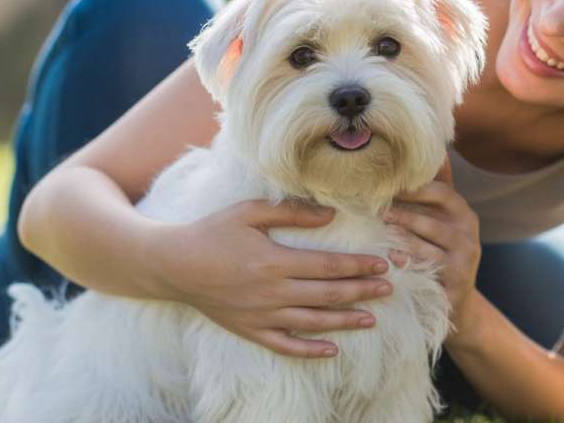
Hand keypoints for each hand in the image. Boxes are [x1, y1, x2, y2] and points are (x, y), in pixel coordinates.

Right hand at [152, 199, 393, 358]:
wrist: (174, 265)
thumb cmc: (213, 232)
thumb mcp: (249, 212)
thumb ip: (291, 211)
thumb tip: (330, 215)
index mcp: (273, 261)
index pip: (328, 266)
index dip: (358, 265)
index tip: (383, 263)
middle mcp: (271, 292)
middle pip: (327, 295)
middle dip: (362, 292)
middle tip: (389, 289)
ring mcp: (261, 315)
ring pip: (313, 322)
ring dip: (345, 321)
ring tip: (372, 318)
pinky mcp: (251, 330)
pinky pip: (285, 346)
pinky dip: (310, 351)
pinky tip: (332, 350)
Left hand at [381, 156, 481, 330]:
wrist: (457, 301)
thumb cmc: (442, 251)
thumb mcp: (443, 220)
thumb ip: (437, 188)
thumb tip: (434, 151)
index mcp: (464, 215)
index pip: (442, 193)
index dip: (416, 188)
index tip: (388, 184)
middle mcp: (468, 236)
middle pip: (433, 220)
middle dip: (404, 214)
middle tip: (378, 208)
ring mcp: (464, 261)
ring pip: (430, 246)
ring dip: (403, 237)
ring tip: (381, 229)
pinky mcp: (456, 283)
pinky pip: (429, 270)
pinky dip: (410, 262)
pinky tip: (393, 257)